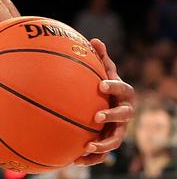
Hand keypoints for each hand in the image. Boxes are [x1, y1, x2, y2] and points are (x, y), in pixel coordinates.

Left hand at [74, 39, 134, 165]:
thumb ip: (100, 58)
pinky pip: (103, 153)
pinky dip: (92, 158)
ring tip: (87, 146)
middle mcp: (125, 112)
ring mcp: (119, 129)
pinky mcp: (109, 141)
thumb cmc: (104, 84)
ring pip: (116, 140)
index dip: (114, 86)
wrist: (109, 104)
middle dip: (111, 117)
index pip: (122, 88)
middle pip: (124, 116)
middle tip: (96, 116)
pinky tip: (75, 159)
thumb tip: (94, 40)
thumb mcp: (103, 70)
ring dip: (103, 144)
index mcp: (124, 93)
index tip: (101, 84)